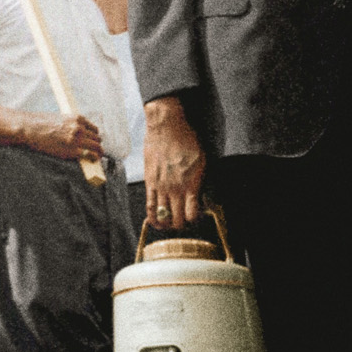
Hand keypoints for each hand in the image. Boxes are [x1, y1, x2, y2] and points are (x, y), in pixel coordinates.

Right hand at [19, 112, 102, 162]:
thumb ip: (71, 125)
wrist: (29, 128)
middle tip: (93, 151)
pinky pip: (90, 155)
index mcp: (77, 118)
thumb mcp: (60, 118)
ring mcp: (76, 140)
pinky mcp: (72, 151)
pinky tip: (92, 161)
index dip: (94, 137)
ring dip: (97, 152)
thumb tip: (78, 134)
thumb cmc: (40, 124)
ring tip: (95, 157)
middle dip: (96, 145)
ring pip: (97, 147)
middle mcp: (79, 128)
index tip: (92, 142)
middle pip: (97, 139)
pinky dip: (93, 158)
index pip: (94, 129)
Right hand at [144, 97, 205, 229]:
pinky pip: (149, 206)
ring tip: (171, 224)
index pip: (193, 215)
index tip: (196, 217)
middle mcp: (175, 189)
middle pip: (178, 220)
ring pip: (163, 216)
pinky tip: (156, 223)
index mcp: (191, 184)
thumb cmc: (187, 140)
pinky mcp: (149, 182)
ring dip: (168, 224)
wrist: (166, 126)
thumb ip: (200, 181)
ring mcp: (161, 186)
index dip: (195, 220)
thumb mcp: (202, 161)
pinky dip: (152, 218)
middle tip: (184, 221)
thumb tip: (200, 197)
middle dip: (182, 225)